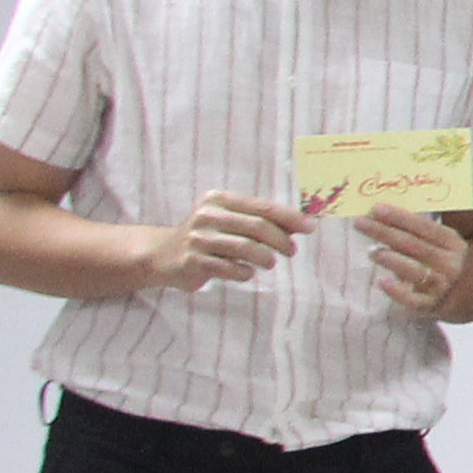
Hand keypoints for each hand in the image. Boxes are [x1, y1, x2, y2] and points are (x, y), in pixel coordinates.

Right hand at [146, 192, 304, 292]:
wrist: (161, 255)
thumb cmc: (207, 236)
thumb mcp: (229, 221)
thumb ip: (260, 220)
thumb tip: (302, 224)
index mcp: (219, 200)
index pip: (262, 207)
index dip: (290, 217)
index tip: (311, 227)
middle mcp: (207, 215)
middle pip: (257, 227)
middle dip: (281, 240)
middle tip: (292, 251)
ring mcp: (198, 239)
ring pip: (245, 248)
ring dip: (265, 257)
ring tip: (270, 263)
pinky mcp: (192, 261)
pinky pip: (229, 268)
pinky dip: (244, 272)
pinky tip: (246, 272)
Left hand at [353, 205, 462, 314]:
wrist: (459, 294)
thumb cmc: (437, 261)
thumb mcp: (437, 243)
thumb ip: (415, 231)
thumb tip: (378, 213)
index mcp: (452, 243)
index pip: (425, 227)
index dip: (401, 218)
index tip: (377, 209)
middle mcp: (449, 263)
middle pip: (415, 245)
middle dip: (385, 232)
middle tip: (360, 223)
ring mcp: (440, 285)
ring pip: (414, 270)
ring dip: (391, 259)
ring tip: (371, 251)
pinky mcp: (429, 304)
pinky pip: (412, 299)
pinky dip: (397, 291)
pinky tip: (382, 281)